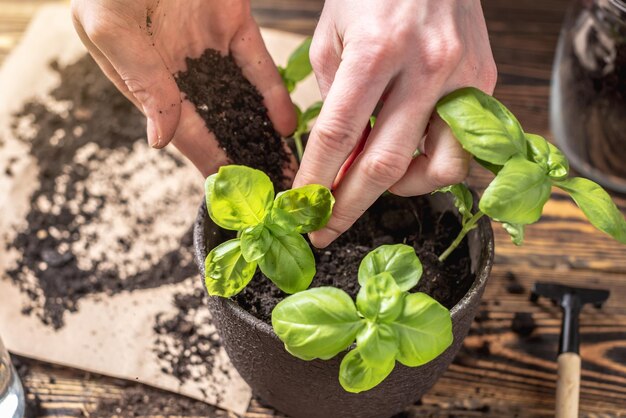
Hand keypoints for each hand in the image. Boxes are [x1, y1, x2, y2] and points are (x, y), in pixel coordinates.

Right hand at [71, 0, 295, 175]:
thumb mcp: (112, 24)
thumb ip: (140, 82)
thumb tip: (158, 141)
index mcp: (142, 74)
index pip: (181, 130)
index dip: (208, 162)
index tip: (236, 195)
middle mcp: (177, 68)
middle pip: (217, 123)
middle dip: (244, 157)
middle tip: (273, 190)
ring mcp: (207, 47)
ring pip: (241, 101)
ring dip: (263, 134)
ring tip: (288, 167)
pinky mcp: (234, 23)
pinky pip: (257, 66)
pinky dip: (272, 94)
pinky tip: (286, 124)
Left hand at [294, 0, 496, 247]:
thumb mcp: (332, 36)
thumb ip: (331, 98)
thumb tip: (335, 157)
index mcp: (376, 51)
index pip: (338, 136)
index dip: (315, 180)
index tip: (301, 208)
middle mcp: (425, 68)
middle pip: (385, 165)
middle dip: (348, 206)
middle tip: (326, 230)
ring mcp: (463, 78)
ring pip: (439, 168)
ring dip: (400, 189)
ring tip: (374, 182)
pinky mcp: (486, 82)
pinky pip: (463, 146)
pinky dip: (433, 165)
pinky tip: (410, 156)